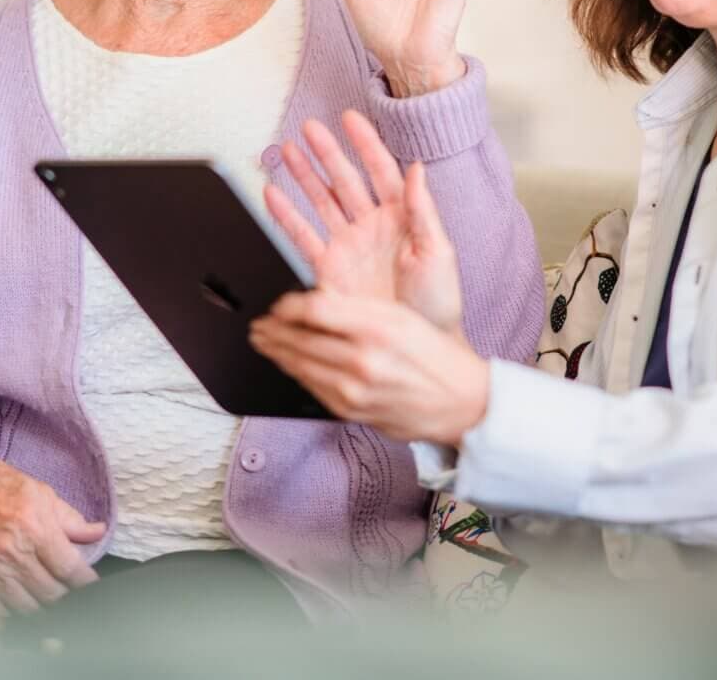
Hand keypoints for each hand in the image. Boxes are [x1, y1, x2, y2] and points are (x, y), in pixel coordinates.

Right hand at [0, 455, 104, 616]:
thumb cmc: (1, 487)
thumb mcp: (42, 494)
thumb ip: (71, 519)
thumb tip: (97, 532)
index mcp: (36, 530)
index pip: (69, 567)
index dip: (85, 580)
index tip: (91, 584)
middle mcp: (15, 555)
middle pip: (50, 592)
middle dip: (66, 594)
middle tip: (71, 589)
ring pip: (26, 606)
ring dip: (42, 605)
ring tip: (49, 596)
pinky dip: (11, 616)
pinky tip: (20, 611)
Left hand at [250, 292, 489, 444]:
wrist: (459, 401)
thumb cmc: (434, 354)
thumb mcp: (401, 317)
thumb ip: (357, 309)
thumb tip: (314, 304)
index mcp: (377, 328)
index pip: (315, 310)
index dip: (288, 305)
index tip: (278, 304)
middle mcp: (362, 360)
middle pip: (300, 339)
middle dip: (272, 330)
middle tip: (257, 324)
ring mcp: (354, 390)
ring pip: (300, 366)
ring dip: (275, 352)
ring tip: (262, 342)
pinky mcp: (350, 412)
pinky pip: (312, 388)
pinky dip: (295, 374)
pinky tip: (288, 364)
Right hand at [264, 109, 462, 329]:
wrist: (420, 348)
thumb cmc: (438, 303)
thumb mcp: (439, 252)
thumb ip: (423, 210)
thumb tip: (418, 168)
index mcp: (402, 217)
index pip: (380, 170)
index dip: (365, 143)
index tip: (349, 118)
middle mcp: (372, 226)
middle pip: (344, 179)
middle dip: (326, 152)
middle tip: (308, 127)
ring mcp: (349, 246)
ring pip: (321, 200)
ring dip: (304, 175)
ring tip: (286, 150)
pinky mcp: (329, 269)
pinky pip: (303, 235)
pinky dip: (287, 215)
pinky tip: (273, 193)